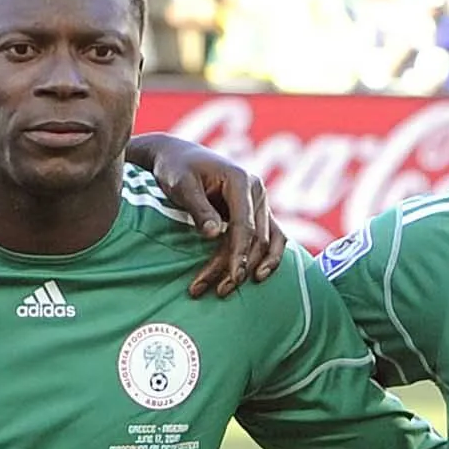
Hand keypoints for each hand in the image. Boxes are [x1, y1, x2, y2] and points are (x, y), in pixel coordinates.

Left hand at [136, 136, 282, 295]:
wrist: (178, 157)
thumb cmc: (177, 169)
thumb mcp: (182, 185)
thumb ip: (199, 208)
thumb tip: (213, 234)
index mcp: (241, 180)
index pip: (245, 224)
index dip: (238, 253)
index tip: (231, 277)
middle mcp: (256, 191)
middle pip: (256, 238)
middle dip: (238, 267)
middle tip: (218, 291)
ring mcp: (260, 203)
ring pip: (265, 243)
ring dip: (251, 268)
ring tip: (227, 290)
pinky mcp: (257, 214)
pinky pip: (271, 239)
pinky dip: (267, 259)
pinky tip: (256, 278)